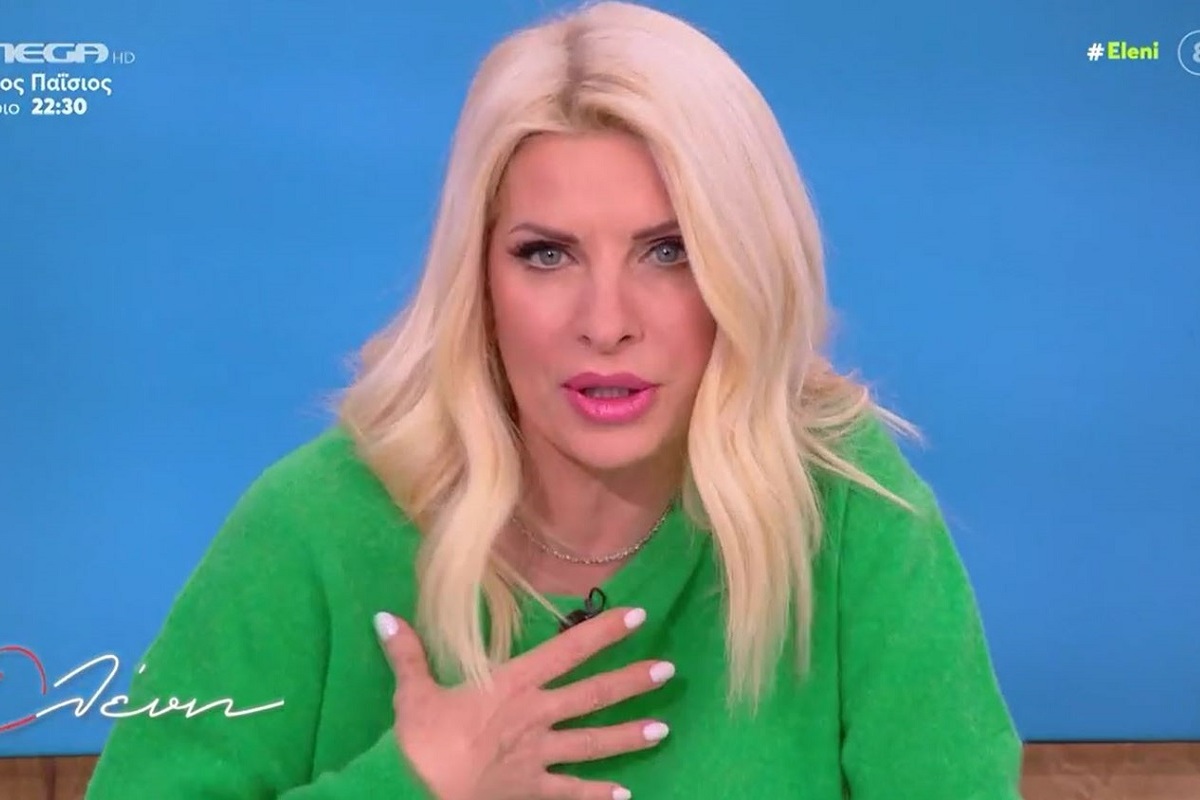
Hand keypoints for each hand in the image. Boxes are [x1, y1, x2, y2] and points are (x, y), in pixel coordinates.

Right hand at [374, 607, 672, 799]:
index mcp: (513, 684)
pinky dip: (598, 796)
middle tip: (668, 670)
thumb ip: (407, 653)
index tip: (638, 616)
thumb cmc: (420, 740)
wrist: (418, 793)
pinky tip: (625, 797)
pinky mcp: (532, 791)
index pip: (568, 651)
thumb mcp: (412, 691)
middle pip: (593, 695)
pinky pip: (572, 793)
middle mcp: (536, 715)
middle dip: (632, 682)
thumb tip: (385, 616)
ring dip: (629, 736)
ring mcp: (538, 756)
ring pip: (593, 743)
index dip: (604, 632)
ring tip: (664, 730)